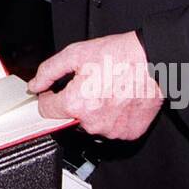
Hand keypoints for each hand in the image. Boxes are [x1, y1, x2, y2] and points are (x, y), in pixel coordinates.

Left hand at [27, 32, 163, 140]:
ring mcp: (111, 131)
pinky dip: (114, 118)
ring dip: (95, 111)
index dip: (49, 96)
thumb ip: (49, 71)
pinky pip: (113, 129)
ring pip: (92, 125)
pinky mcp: (128, 134)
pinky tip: (120, 100)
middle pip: (70, 118)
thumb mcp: (75, 54)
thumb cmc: (118, 56)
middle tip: (91, 84)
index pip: (46, 110)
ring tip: (108, 90)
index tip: (55, 90)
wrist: (153, 61)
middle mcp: (92, 123)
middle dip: (75, 102)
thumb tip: (35, 85)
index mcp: (75, 104)